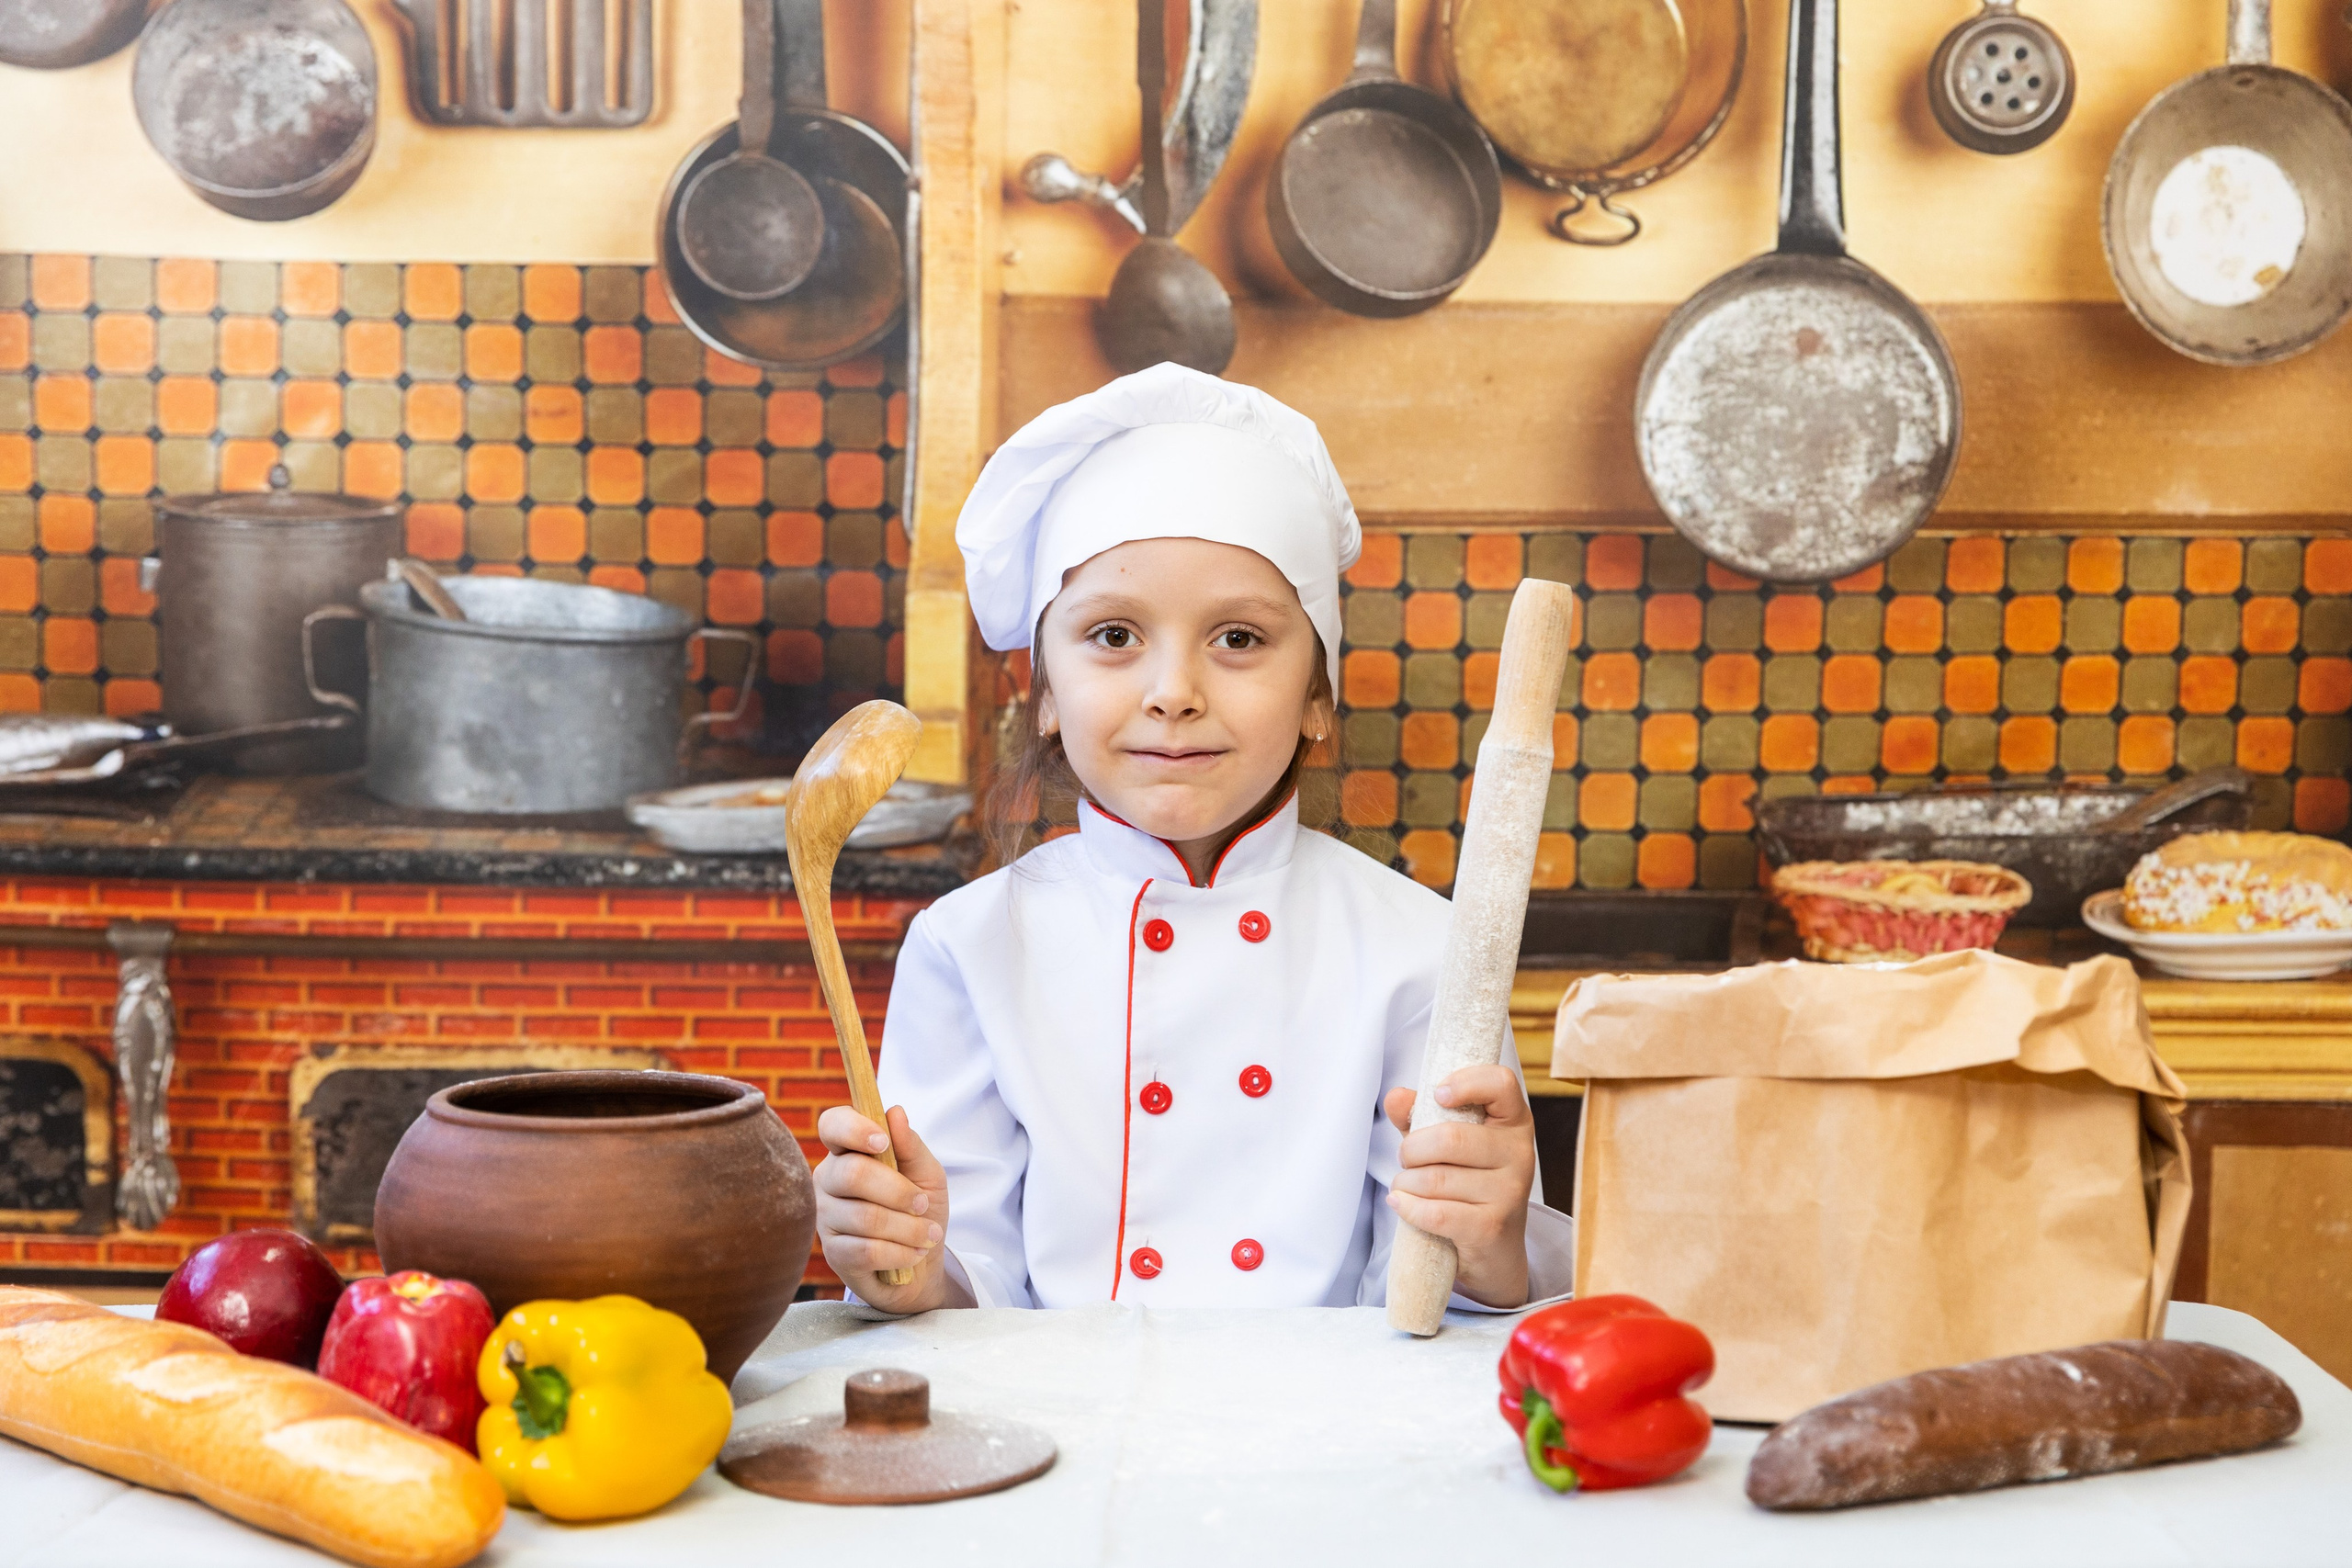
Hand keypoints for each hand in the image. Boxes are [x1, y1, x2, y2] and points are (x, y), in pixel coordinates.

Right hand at [814, 1105, 972, 1312]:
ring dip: (908, 1228)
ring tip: (929, 1235)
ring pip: (865, 1217)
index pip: (832, 1125)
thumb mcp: (927, 1174)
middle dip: (898, 1191)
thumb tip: (895, 1112)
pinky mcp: (833, 1253)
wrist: (922, 1262)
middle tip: (923, 1204)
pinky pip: (866, 1250)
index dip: (854, 1129)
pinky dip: (900, 1252)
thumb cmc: (920, 1209)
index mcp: (848, 1151)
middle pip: (853, 1174)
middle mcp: (828, 1180)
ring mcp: (826, 1217)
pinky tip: (914, 1253)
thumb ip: (911, 1146)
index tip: (883, 1142)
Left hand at [1382, 1065, 1535, 1309]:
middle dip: (1412, 1149)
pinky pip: (1436, 1212)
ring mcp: (1510, 1192)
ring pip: (1436, 1178)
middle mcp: (1519, 1153)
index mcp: (1513, 1122)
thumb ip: (1420, 1116)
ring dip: (1407, 1183)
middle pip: (1450, 1138)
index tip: (1438, 1094)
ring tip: (1406, 1186)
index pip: (1502, 1083)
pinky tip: (1401, 1204)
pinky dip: (1408, 1208)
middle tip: (1406, 1158)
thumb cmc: (1469, 1184)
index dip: (1467, 1082)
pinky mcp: (1492, 1227)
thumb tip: (1396, 1097)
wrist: (1495, 1251)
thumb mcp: (1447, 1144)